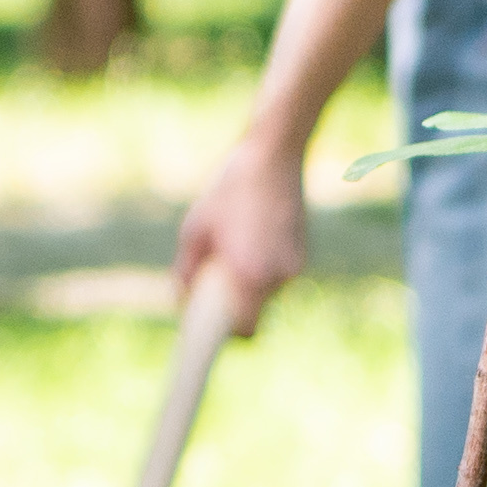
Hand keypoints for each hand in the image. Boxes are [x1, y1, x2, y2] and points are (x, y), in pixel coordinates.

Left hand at [176, 144, 313, 338]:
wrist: (274, 153)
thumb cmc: (230, 188)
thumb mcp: (195, 228)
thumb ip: (186, 269)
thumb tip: (182, 296)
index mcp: (250, 275)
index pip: (246, 330)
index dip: (229, 333)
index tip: (212, 324)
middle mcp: (278, 275)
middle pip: (256, 312)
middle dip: (235, 304)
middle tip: (215, 279)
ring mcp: (295, 264)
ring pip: (267, 293)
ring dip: (249, 283)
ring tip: (234, 247)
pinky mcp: (303, 251)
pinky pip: (279, 273)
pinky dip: (264, 267)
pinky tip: (252, 235)